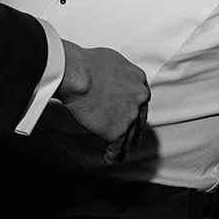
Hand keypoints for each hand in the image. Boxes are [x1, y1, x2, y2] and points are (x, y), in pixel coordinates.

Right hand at [55, 42, 150, 164]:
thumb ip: (118, 72)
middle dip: (134, 128)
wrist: (77, 74)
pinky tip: (110, 158)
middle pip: (139, 119)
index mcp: (138, 79)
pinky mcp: (117, 130)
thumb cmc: (86, 63)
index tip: (131, 114)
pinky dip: (114, 155)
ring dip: (125, 145)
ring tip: (119, 152)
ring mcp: (129, 115)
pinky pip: (118, 147)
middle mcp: (139, 98)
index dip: (135, 108)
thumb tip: (111, 76)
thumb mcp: (111, 59)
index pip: (141, 98)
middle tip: (129, 135)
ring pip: (130, 136)